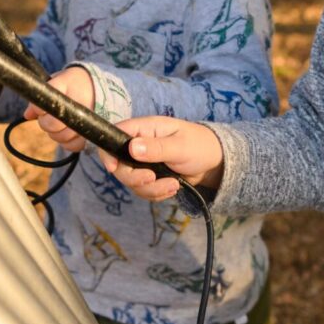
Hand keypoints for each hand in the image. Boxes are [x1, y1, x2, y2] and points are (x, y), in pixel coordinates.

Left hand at [24, 66, 93, 152]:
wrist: (99, 87)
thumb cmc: (71, 85)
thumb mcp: (56, 82)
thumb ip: (41, 96)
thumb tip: (28, 115)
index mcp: (68, 83)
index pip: (48, 100)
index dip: (39, 109)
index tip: (40, 108)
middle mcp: (80, 101)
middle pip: (52, 123)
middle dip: (46, 122)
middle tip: (49, 116)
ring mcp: (88, 118)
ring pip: (62, 136)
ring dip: (56, 133)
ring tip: (60, 123)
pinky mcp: (93, 132)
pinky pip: (74, 145)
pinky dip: (68, 142)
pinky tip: (69, 131)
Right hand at [100, 117, 224, 200]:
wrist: (214, 163)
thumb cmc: (200, 145)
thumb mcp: (180, 146)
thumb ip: (157, 148)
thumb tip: (132, 147)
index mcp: (144, 129)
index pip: (114, 135)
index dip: (108, 152)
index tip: (114, 168)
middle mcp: (139, 145)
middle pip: (119, 165)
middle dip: (134, 178)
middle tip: (152, 179)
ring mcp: (143, 162)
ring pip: (131, 181)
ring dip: (150, 189)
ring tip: (173, 185)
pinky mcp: (150, 176)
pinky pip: (143, 190)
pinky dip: (156, 194)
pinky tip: (172, 189)